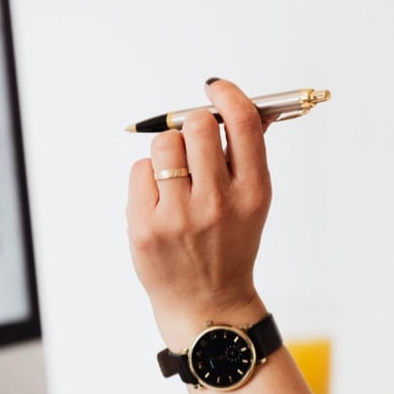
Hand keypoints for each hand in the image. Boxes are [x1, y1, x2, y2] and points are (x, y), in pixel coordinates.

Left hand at [127, 79, 272, 345]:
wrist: (207, 304)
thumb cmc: (230, 244)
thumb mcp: (253, 202)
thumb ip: (247, 154)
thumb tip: (242, 104)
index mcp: (253, 192)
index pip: (243, 123)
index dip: (226, 94)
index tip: (214, 88)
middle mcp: (219, 203)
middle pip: (197, 126)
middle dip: (192, 125)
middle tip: (193, 140)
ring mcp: (180, 216)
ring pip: (164, 145)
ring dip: (168, 152)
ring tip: (175, 178)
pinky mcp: (146, 227)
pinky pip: (140, 170)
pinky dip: (148, 178)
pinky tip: (161, 202)